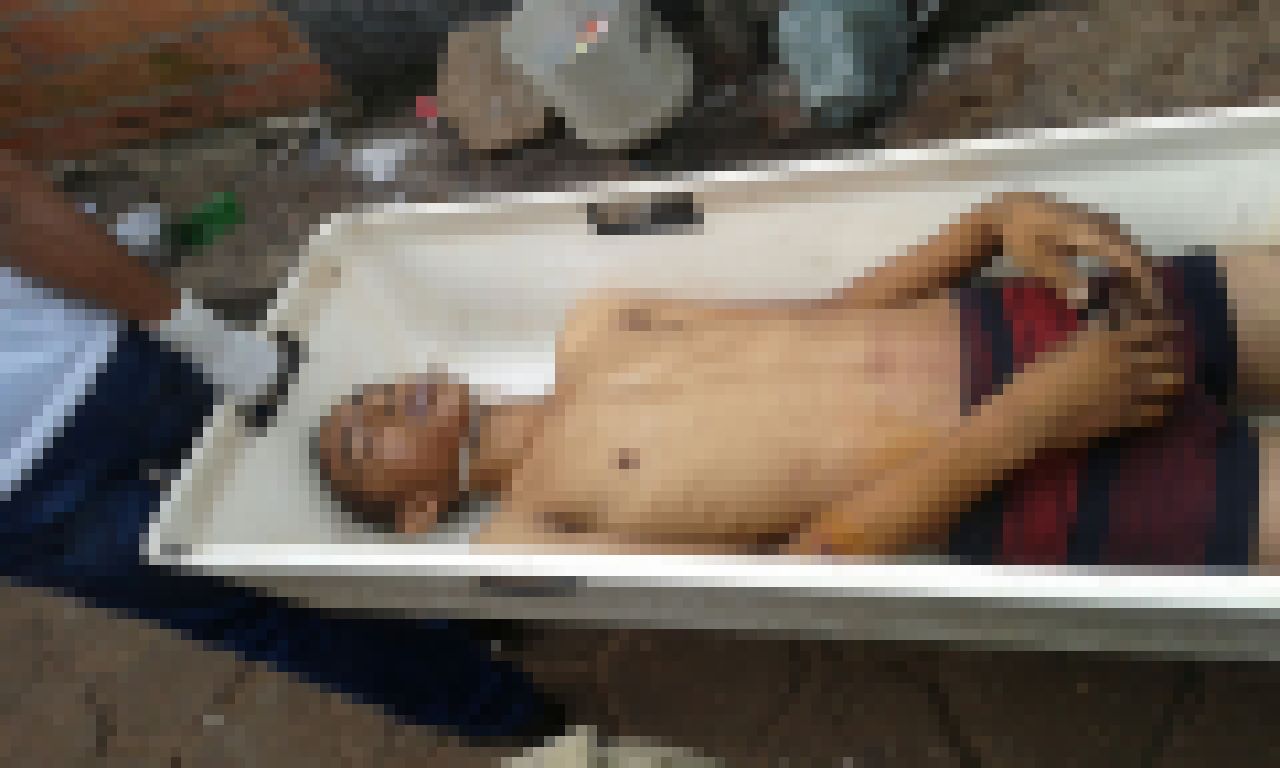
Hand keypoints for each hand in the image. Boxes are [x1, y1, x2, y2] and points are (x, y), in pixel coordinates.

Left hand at [995, 191, 1162, 314]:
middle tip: (1151, 301)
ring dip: (1135, 262)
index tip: (1153, 300)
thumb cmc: (1019, 238)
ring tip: (1140, 288)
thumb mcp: (1036, 261)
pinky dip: (1122, 253)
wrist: (1005, 210)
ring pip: (1124, 241)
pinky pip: (1114, 236)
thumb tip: (1087, 300)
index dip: (1144, 278)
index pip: (1128, 256)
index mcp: (1091, 233)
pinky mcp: (1085, 219)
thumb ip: (1063, 278)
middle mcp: (1098, 222)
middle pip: (1132, 248)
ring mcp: (1093, 218)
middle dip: (1144, 273)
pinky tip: (1119, 268)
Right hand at [1018, 307, 1184, 451]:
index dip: (1166, 328)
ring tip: (1169, 382)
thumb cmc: (1036, 379)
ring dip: (1171, 381)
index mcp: (1107, 341)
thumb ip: (1092, 340)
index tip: (1172, 329)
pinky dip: (1160, 407)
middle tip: (1173, 358)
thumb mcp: (1064, 349)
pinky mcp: (1127, 419)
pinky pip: (1158, 412)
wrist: (1029, 417)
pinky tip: (1156, 406)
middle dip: (1173, 356)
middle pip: (1167, 355)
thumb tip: (1111, 333)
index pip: (1151, 328)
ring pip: (1169, 384)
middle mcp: (1125, 363)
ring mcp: (1129, 392)